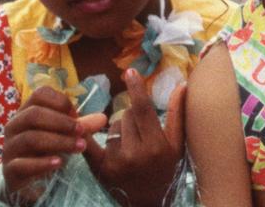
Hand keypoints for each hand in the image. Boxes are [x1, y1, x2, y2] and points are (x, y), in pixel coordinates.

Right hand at [1, 87, 104, 204]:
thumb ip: (81, 126)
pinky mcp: (9, 171)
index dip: (61, 101)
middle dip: (62, 122)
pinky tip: (60, 162)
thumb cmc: (46, 150)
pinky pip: (22, 164)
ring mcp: (9, 148)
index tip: (77, 114)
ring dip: (59, 141)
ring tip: (80, 147)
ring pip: (30, 138)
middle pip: (34, 114)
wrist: (26, 180)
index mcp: (26, 111)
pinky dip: (42, 163)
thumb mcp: (64, 135)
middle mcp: (14, 127)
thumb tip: (103, 118)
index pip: (40, 94)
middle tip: (82, 131)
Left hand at [85, 68, 185, 206]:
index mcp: (156, 145)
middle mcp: (134, 153)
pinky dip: (86, 135)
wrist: (148, 204)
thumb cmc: (166, 172)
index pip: (143, 110)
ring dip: (118, 130)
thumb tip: (182, 85)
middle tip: (140, 135)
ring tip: (128, 146)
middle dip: (132, 118)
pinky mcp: (100, 169)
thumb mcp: (177, 146)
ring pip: (112, 128)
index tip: (130, 71)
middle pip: (126, 116)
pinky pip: (90, 143)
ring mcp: (115, 162)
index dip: (136, 88)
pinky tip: (82, 126)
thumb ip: (178, 114)